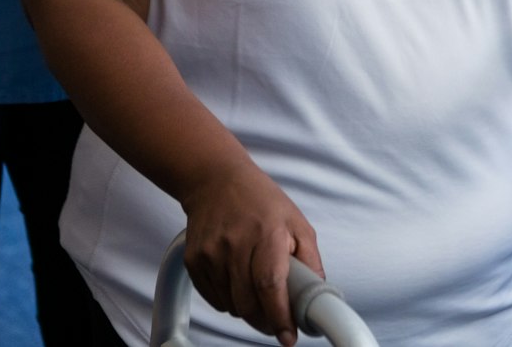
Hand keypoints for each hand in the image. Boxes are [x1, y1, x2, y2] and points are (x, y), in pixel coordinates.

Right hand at [178, 162, 324, 346]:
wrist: (215, 180)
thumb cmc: (260, 200)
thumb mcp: (296, 221)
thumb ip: (310, 259)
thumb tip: (317, 295)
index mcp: (266, 233)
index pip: (270, 284)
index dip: (280, 316)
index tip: (288, 336)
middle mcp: (235, 243)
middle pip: (248, 303)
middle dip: (265, 321)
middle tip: (276, 322)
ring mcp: (210, 252)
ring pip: (231, 305)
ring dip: (247, 310)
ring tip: (256, 292)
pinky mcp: (194, 260)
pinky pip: (214, 299)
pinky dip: (228, 301)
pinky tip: (237, 283)